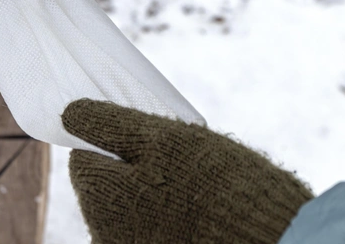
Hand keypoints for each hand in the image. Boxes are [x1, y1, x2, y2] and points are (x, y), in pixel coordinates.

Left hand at [61, 99, 312, 243]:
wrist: (275, 238)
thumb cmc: (219, 184)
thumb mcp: (163, 139)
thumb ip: (109, 124)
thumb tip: (69, 113)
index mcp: (100, 201)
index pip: (83, 159)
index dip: (114, 143)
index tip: (146, 141)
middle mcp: (106, 238)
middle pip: (103, 189)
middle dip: (131, 173)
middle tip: (178, 167)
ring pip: (127, 212)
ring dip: (151, 197)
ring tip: (194, 193)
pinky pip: (149, 232)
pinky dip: (165, 221)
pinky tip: (198, 216)